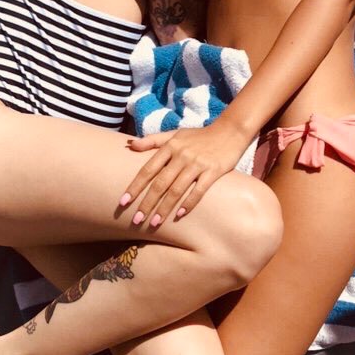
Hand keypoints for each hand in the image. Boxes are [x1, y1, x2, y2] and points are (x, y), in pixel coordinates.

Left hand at [120, 121, 251, 224]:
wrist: (230, 131)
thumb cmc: (200, 135)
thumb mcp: (176, 134)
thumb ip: (153, 140)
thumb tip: (131, 145)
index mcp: (170, 147)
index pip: (148, 169)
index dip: (135, 186)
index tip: (123, 202)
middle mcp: (182, 155)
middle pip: (160, 183)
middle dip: (147, 203)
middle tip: (136, 220)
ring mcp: (198, 164)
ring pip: (176, 190)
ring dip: (164, 208)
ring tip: (154, 223)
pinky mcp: (213, 171)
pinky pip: (199, 190)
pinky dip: (188, 203)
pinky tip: (179, 216)